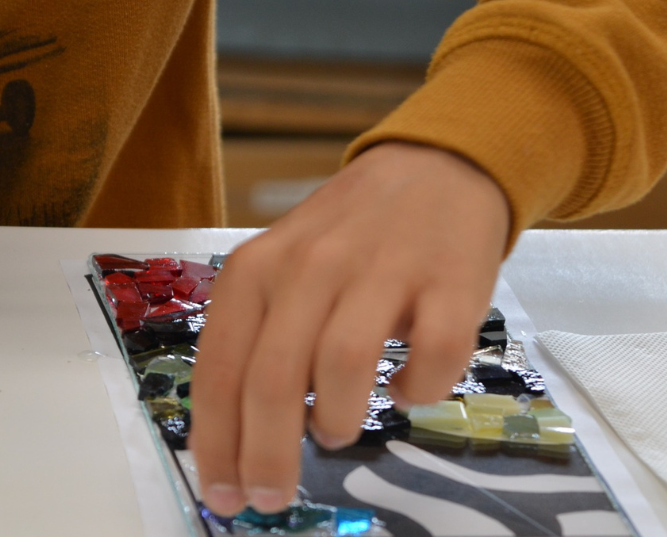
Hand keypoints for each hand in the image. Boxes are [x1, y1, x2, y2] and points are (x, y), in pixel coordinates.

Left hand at [189, 141, 509, 515]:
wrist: (435, 169)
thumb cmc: (346, 238)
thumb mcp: (281, 272)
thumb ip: (257, 341)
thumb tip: (235, 442)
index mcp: (257, 270)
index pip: (221, 369)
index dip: (217, 443)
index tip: (223, 496)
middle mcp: (310, 267)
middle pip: (275, 379)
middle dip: (266, 455)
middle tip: (272, 497)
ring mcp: (381, 271)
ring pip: (344, 365)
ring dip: (337, 422)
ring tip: (337, 433)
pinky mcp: (449, 281)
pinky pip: (433, 355)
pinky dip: (418, 391)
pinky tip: (405, 392)